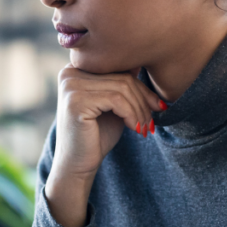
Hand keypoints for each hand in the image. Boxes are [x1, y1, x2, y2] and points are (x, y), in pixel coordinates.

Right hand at [46, 66, 165, 226]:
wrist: (77, 165)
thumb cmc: (96, 135)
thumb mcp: (113, 104)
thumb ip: (122, 83)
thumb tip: (142, 61)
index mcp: (76, 68)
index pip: (118, 67)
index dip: (141, 86)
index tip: (157, 106)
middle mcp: (69, 73)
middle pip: (122, 76)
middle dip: (143, 100)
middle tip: (152, 121)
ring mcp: (70, 85)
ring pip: (122, 88)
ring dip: (140, 109)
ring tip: (144, 127)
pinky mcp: (75, 101)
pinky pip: (116, 99)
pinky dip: (132, 114)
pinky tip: (135, 128)